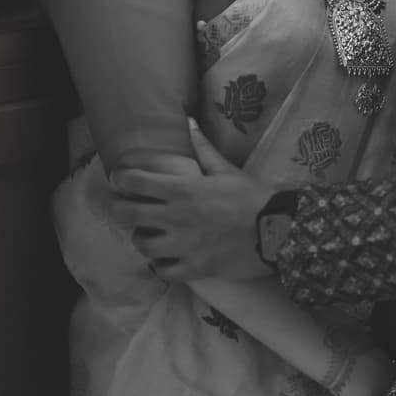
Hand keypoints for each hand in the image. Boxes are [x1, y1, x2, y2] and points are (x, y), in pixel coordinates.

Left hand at [110, 120, 276, 280]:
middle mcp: (176, 218)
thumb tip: (189, 123)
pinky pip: (163, 272)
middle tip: (122, 205)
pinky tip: (163, 259)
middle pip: (128, 214)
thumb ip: (202, 149)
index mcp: (182, 189)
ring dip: (140, 237)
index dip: (121, 178)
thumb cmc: (251, 197)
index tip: (118, 178)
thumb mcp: (226, 169)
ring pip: (142, 245)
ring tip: (146, 233)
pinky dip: (159, 266)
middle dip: (119, 208)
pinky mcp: (193, 269)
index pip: (136, 182)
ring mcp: (183, 246)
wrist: (276, 231)